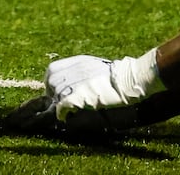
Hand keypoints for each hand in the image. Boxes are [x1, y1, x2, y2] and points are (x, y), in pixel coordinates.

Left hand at [42, 52, 158, 131]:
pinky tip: (65, 117)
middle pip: (51, 82)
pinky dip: (61, 112)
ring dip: (59, 102)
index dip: (51, 80)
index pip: (52, 69)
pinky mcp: (79, 96)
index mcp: (78, 61)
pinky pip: (62, 105)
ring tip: (66, 109)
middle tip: (60, 101)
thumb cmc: (117, 75)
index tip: (54, 89)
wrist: (128, 80)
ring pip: (56, 94)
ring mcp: (75, 82)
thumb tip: (75, 80)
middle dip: (53, 92)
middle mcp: (74, 70)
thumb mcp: (96, 66)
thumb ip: (82, 70)